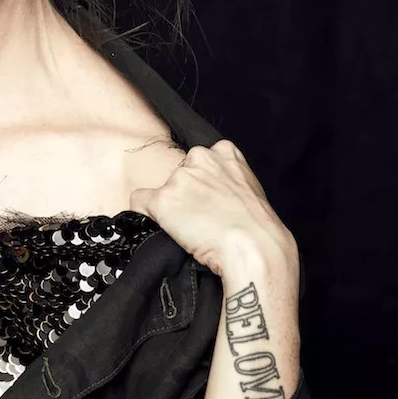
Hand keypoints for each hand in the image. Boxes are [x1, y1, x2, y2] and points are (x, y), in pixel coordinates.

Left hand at [125, 140, 297, 284]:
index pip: (199, 162)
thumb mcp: (249, 189)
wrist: (252, 247)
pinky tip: (163, 228)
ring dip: (170, 208)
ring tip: (192, 229)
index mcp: (224, 152)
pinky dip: (144, 215)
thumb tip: (212, 195)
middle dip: (185, 194)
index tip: (208, 202)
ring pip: (162, 192)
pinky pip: (139, 202)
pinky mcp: (163, 199)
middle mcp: (199, 157)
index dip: (201, 185)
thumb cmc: (258, 227)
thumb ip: (228, 180)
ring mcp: (179, 178)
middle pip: (180, 175)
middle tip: (201, 219)